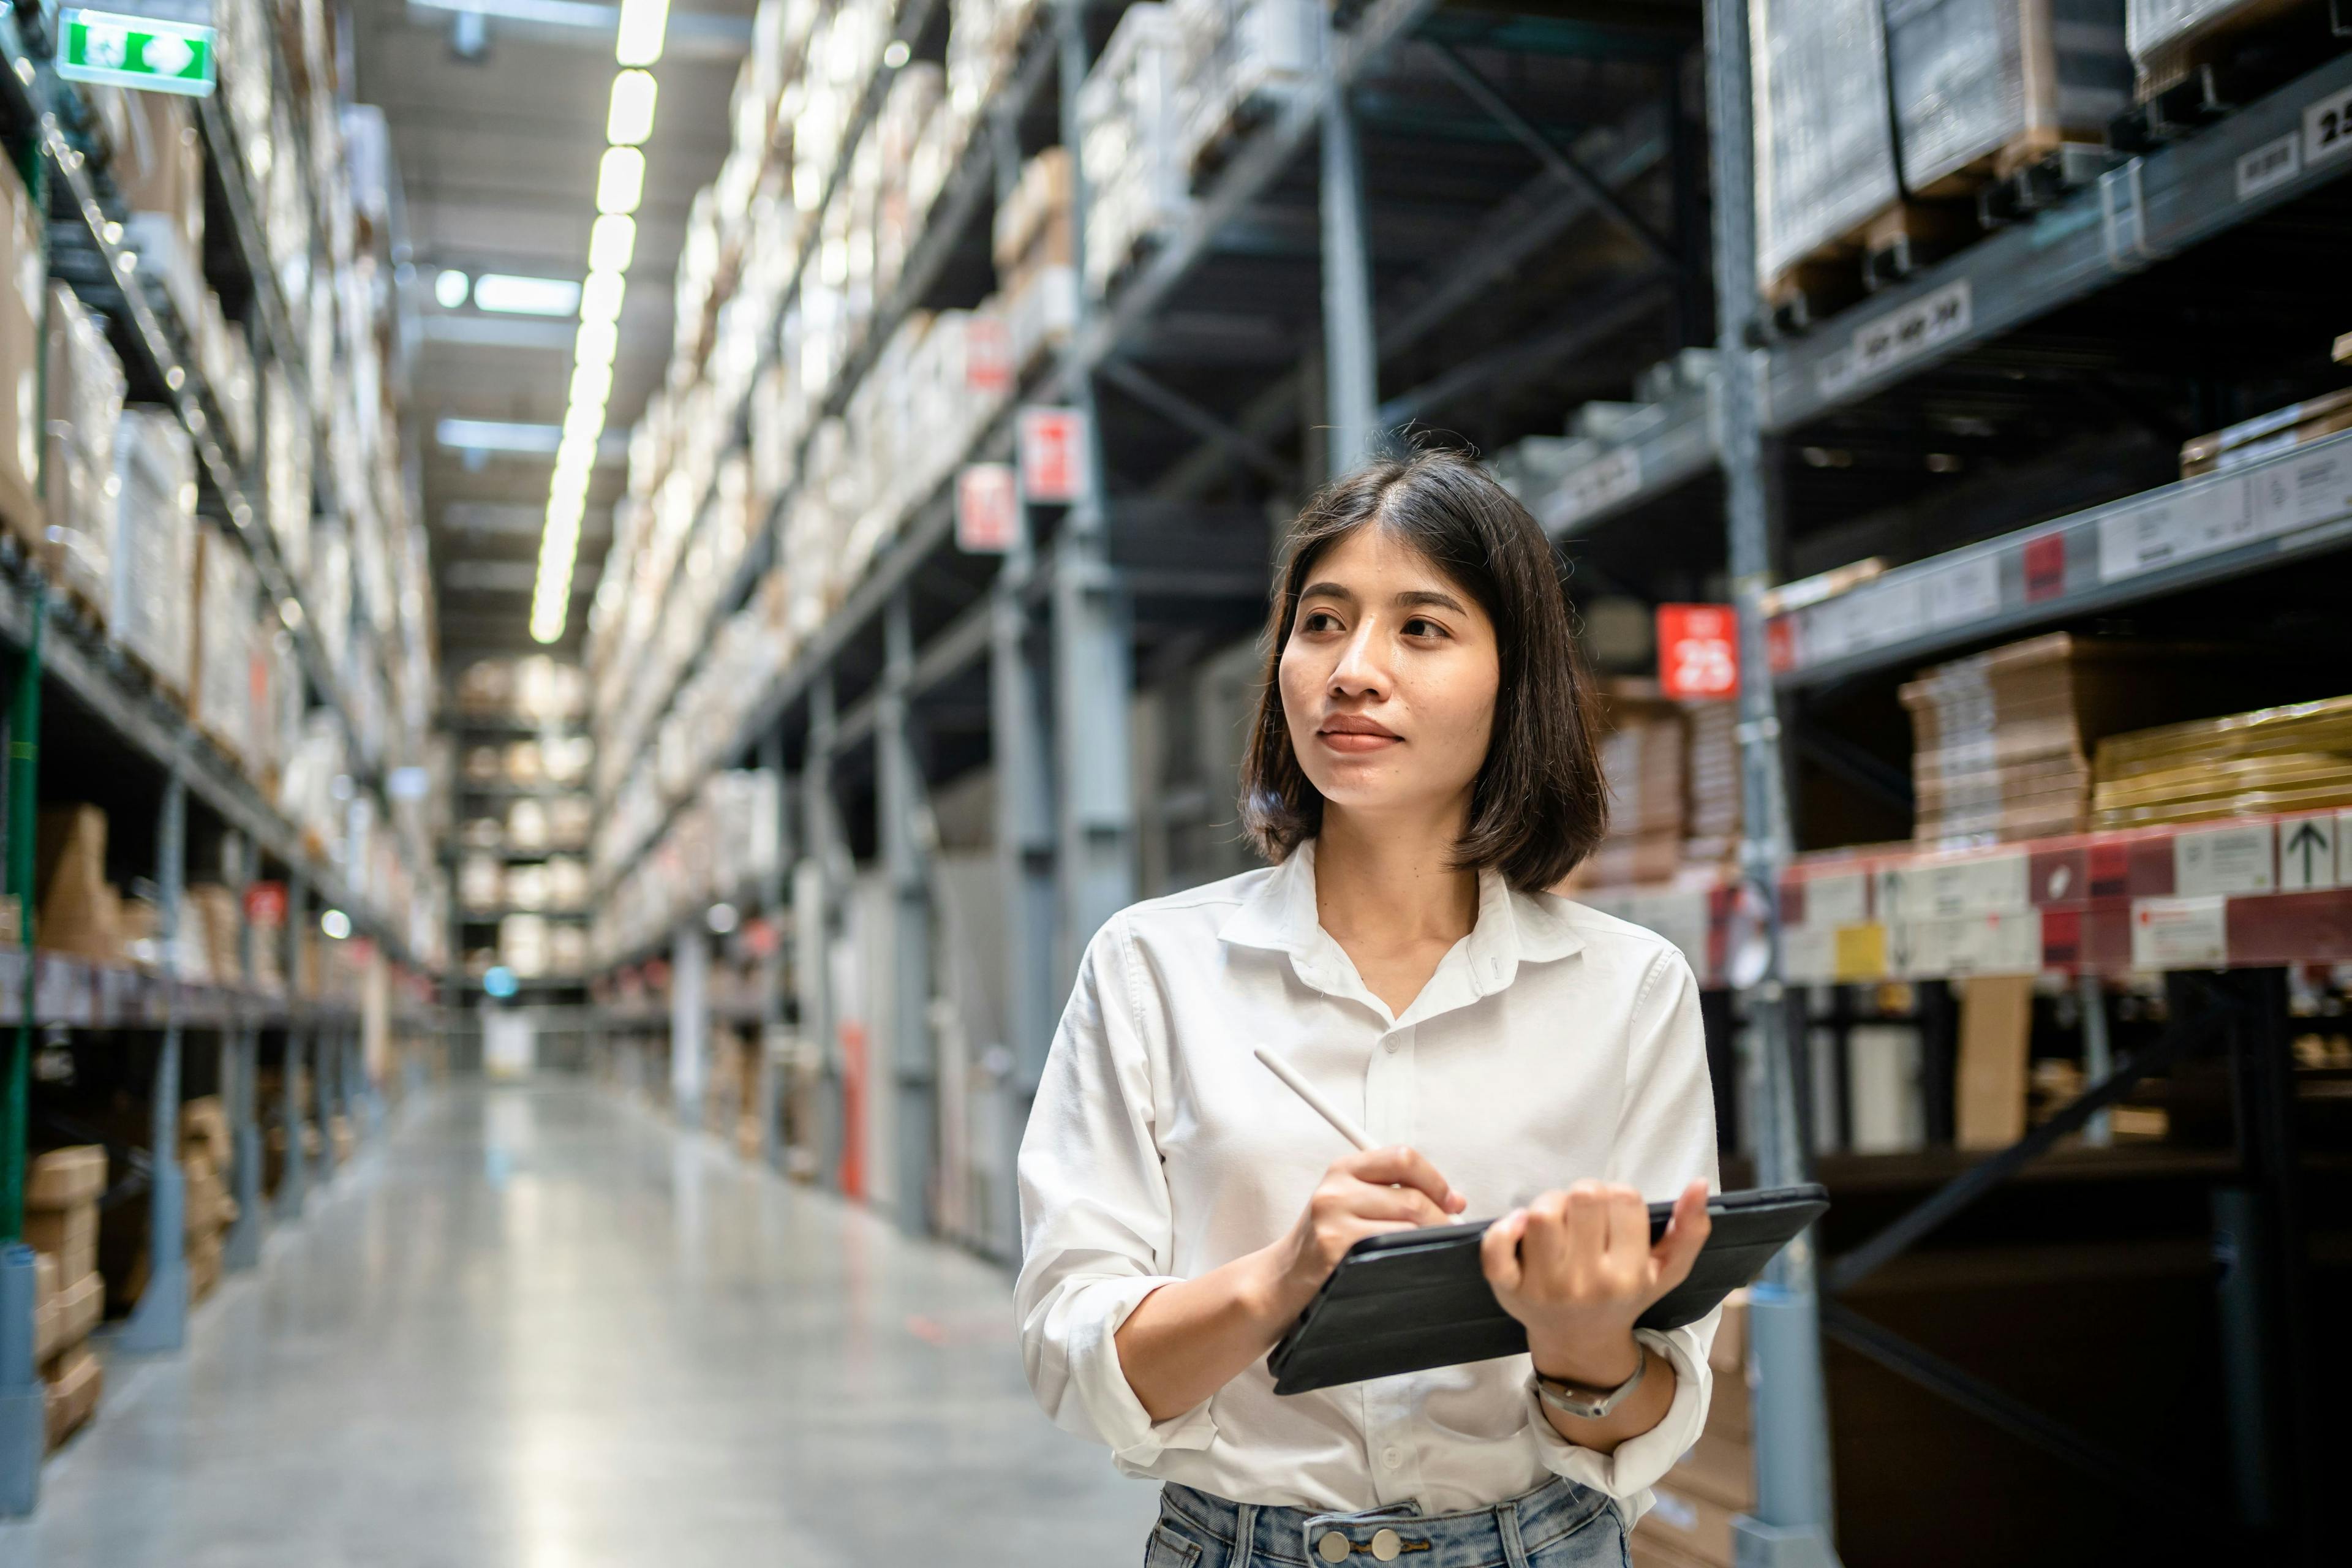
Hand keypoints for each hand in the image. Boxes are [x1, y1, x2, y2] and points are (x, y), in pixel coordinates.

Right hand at [1258, 1146, 1466, 1319]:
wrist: (1285, 1277)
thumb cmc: (1326, 1240)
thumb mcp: (1352, 1201)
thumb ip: (1397, 1192)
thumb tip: (1454, 1200)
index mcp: (1343, 1168)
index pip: (1403, 1158)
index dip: (1435, 1179)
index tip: (1450, 1199)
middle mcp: (1336, 1189)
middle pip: (1411, 1198)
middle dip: (1442, 1220)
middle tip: (1451, 1234)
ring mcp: (1333, 1220)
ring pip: (1407, 1227)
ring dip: (1428, 1243)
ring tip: (1430, 1251)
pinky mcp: (1335, 1251)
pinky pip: (1391, 1251)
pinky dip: (1409, 1259)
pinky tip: (1407, 1264)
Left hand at [1480, 1179, 1709, 1385]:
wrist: (1580, 1344)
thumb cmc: (1623, 1297)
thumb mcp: (1666, 1272)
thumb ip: (1690, 1231)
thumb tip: (1700, 1184)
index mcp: (1628, 1276)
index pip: (1625, 1199)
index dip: (1620, 1196)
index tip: (1616, 1216)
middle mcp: (1587, 1283)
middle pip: (1584, 1198)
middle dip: (1585, 1195)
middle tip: (1585, 1214)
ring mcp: (1544, 1287)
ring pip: (1542, 1213)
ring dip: (1550, 1205)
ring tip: (1559, 1221)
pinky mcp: (1508, 1290)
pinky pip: (1496, 1248)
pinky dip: (1503, 1228)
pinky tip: (1519, 1227)